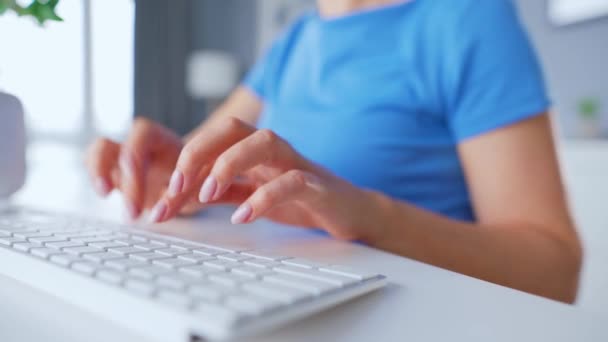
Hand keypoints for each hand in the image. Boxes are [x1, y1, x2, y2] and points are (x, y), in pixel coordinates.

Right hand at [85, 117, 185, 218]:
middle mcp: (139, 143)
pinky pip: (93, 165)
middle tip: (134, 211)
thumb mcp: (197, 184)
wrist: (186, 182)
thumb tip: (173, 208)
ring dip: (97, 171)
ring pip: (99, 149)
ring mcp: (123, 154)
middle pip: (121, 146)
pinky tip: (106, 195)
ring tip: (105, 194)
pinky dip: (95, 178)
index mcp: (163, 139)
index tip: (133, 174)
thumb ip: (185, 193)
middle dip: (125, 180)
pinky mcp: (113, 170)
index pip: (143, 133)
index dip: (135, 152)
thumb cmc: (192, 179)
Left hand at [150, 117, 373, 240]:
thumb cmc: (301, 199)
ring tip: (208, 194)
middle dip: (199, 151)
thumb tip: (182, 195)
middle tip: (178, 185)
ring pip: (264, 142)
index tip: (166, 193)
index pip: (215, 138)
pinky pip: (291, 181)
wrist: (351, 212)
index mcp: (256, 151)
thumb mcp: (253, 194)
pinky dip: (264, 197)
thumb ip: (223, 191)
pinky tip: (243, 216)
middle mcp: (275, 151)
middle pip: (234, 128)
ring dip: (229, 164)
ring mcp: (297, 164)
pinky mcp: (317, 185)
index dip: (186, 159)